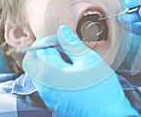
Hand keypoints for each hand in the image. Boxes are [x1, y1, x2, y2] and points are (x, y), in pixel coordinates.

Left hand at [22, 25, 138, 116]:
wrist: (108, 116)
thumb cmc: (100, 90)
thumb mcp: (88, 60)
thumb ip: (72, 44)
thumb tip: (62, 32)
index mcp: (49, 73)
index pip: (38, 48)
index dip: (50, 39)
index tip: (64, 38)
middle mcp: (44, 86)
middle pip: (32, 61)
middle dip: (45, 50)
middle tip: (63, 47)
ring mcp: (49, 96)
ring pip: (39, 72)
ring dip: (50, 61)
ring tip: (71, 59)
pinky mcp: (55, 102)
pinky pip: (47, 83)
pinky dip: (54, 73)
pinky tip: (72, 72)